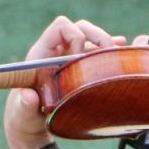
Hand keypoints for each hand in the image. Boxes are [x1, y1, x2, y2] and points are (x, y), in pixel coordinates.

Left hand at [3, 16, 117, 148]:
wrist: (33, 121)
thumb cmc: (26, 116)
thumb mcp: (25, 113)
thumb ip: (25, 105)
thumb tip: (28, 96)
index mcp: (43, 53)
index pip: (61, 27)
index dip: (75, 37)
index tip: (79, 59)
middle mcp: (58, 51)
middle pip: (81, 28)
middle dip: (98, 37)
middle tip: (107, 57)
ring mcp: (70, 57)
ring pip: (92, 37)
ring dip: (106, 43)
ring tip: (117, 55)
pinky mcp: (80, 66)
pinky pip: (97, 50)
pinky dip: (110, 49)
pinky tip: (122, 49)